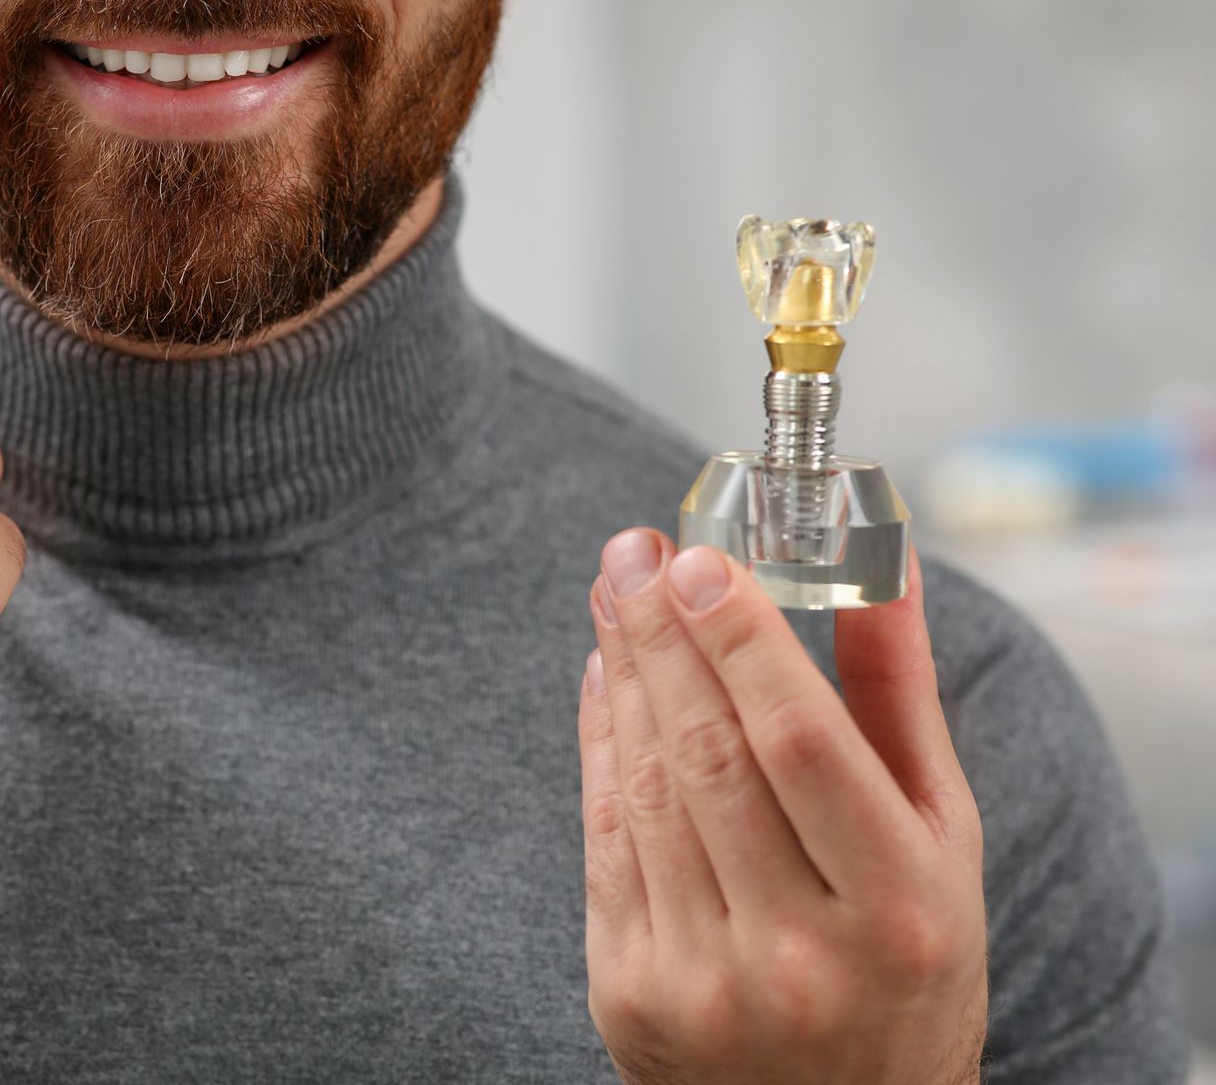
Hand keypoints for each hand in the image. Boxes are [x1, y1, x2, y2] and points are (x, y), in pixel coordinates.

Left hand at [578, 530, 986, 1083]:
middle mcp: (797, 955)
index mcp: (896, 913)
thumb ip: (903, 696)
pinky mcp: (628, 991)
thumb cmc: (907, 959)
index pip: (800, 746)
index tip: (701, 557)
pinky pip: (603, 836)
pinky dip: (599, 742)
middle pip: (707, 755)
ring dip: (623, 674)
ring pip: (645, 788)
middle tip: (635, 550)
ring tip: (615, 592)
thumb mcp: (942, 839)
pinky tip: (605, 675)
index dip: (742, 642)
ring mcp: (702, 980)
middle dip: (662, 635)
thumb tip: (883, 559)